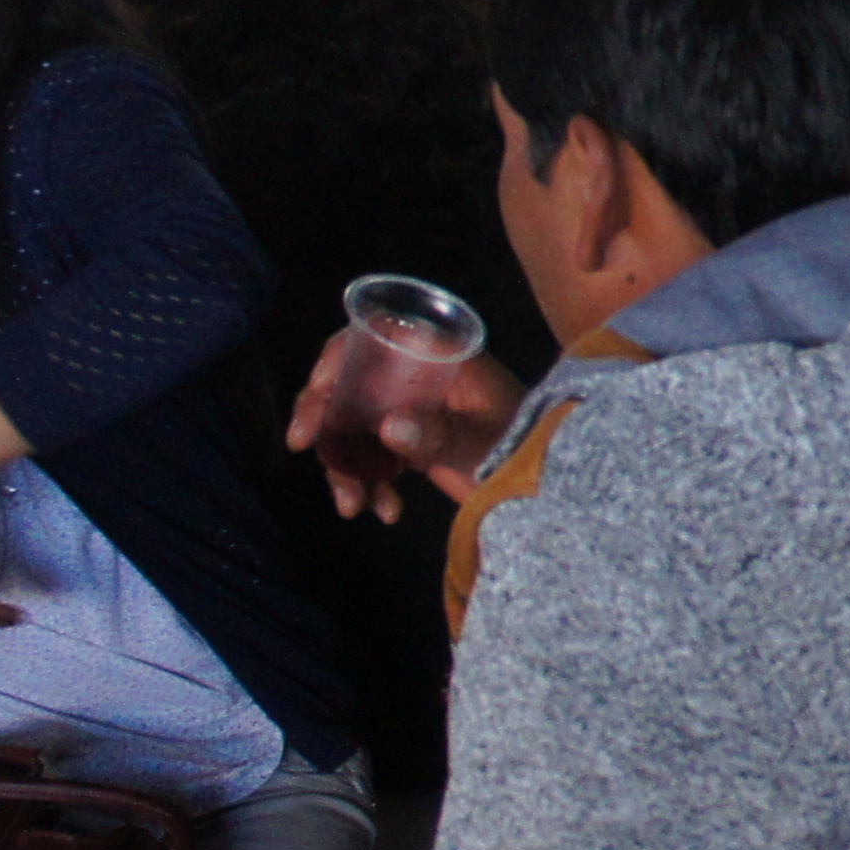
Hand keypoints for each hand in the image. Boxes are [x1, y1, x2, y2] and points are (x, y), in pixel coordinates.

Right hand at [290, 333, 526, 525]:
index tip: (319, 392)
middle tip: (303, 446)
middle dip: (325, 417)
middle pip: (351, 382)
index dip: (337, 358)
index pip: (375, 337)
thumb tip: (388, 428)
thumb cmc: (526, 446)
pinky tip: (386, 512)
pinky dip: (370, 483)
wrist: (546, 483)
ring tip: (354, 507)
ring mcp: (411, 410)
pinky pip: (372, 456)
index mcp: (439, 356)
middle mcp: (418, 377)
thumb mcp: (482, 442)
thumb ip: (438, 435)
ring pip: (353, 426)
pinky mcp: (409, 442)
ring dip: (344, 465)